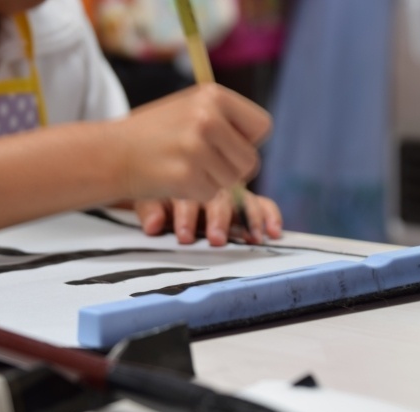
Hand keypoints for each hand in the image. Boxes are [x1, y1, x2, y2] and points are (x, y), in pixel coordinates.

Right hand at [112, 83, 270, 202]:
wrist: (110, 153)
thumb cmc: (153, 134)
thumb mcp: (189, 108)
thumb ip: (223, 118)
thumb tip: (257, 138)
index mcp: (212, 95)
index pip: (262, 126)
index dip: (246, 141)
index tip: (225, 145)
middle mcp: (207, 118)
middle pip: (251, 160)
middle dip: (231, 168)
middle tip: (201, 163)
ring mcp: (196, 148)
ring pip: (233, 181)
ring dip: (213, 181)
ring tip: (184, 167)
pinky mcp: (187, 176)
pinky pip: (211, 194)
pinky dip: (195, 193)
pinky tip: (174, 179)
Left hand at [134, 189, 281, 244]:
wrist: (157, 163)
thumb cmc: (152, 184)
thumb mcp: (145, 193)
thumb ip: (150, 209)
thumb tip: (153, 226)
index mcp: (185, 175)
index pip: (189, 192)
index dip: (187, 216)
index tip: (184, 236)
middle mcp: (211, 179)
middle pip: (219, 196)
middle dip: (219, 219)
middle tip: (217, 239)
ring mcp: (229, 187)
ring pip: (243, 199)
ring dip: (248, 219)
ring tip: (253, 238)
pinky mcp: (245, 199)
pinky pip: (261, 203)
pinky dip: (269, 215)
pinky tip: (274, 231)